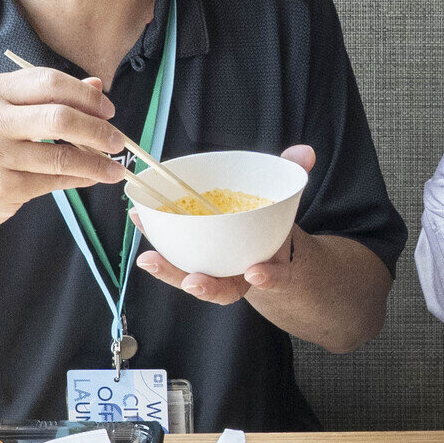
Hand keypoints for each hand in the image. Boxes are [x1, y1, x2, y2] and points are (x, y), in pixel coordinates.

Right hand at [0, 69, 127, 234]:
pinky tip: (92, 178)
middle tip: (118, 140)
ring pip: (61, 156)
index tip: (108, 110)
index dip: (86, 96)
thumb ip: (43, 96)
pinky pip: (52, 182)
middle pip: (59, 117)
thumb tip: (97, 85)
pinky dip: (79, 180)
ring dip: (96, 162)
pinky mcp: (0, 188)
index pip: (49, 82)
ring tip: (115, 167)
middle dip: (98, 129)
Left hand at [133, 144, 315, 303]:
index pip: (274, 278)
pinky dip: (155, 237)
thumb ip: (295, 175)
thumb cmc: (268, 222)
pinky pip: (171, 253)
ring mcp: (211, 270)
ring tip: (149, 259)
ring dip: (169, 271)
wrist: (254, 238)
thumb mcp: (285, 199)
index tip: (256, 272)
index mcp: (269, 264)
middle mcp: (238, 275)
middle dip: (207, 288)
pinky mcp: (187, 256)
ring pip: (191, 278)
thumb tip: (306, 153)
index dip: (268, 278)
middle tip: (194, 282)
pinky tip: (137, 218)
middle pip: (222, 289)